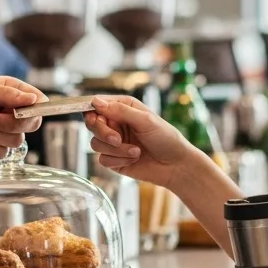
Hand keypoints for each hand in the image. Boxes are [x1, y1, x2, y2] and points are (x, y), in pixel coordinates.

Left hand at [0, 76, 45, 159]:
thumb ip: (6, 93)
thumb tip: (32, 98)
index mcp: (9, 92)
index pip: (36, 101)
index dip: (34, 108)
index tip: (20, 111)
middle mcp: (9, 112)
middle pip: (31, 124)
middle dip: (10, 124)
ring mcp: (1, 131)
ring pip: (16, 141)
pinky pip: (2, 154)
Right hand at [85, 95, 209, 189]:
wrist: (175, 165)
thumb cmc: (166, 138)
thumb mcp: (145, 120)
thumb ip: (121, 110)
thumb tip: (96, 102)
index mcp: (123, 108)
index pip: (97, 104)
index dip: (92, 110)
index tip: (96, 118)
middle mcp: (115, 123)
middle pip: (92, 124)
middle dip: (104, 133)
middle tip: (118, 139)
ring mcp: (113, 142)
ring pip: (95, 143)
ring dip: (116, 150)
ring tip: (136, 151)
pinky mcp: (113, 159)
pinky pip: (103, 159)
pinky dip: (118, 160)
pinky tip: (134, 159)